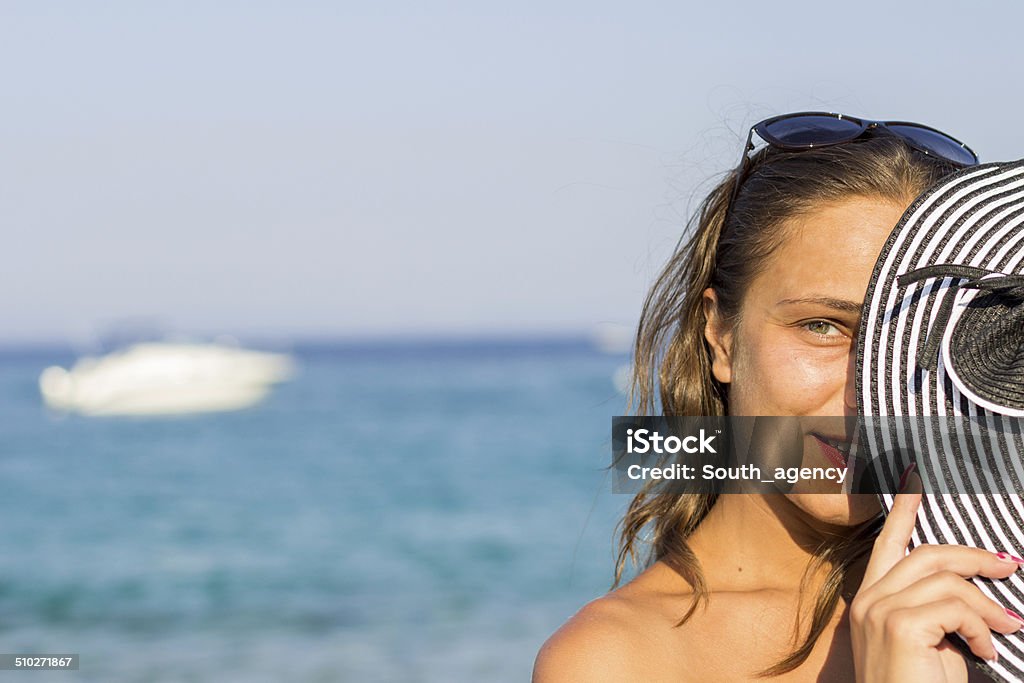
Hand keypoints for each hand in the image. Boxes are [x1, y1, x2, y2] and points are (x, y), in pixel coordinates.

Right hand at [850, 474, 1023, 681]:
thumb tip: (980, 588)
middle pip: (926, 553)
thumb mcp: (933, 644)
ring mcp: (879, 609)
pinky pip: (955, 607)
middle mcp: (869, 599)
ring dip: (988, 603)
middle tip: (1009, 567)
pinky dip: (982, 627)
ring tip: (1009, 628)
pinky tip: (988, 652)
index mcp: (872, 600)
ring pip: (945, 578)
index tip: (914, 478)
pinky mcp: (899, 625)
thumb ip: (940, 611)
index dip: (902, 509)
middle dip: (973, 556)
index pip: (887, 543)